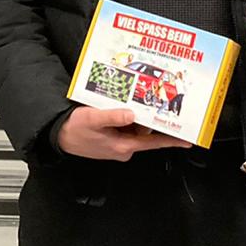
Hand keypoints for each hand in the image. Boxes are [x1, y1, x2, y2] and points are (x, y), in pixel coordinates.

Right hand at [56, 106, 191, 159]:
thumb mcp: (92, 119)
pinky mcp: (113, 138)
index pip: (153, 143)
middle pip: (145, 131)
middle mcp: (124, 147)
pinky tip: (120, 106)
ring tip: (130, 98)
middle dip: (148, 116)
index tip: (187, 140)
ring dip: (135, 114)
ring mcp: (118, 143)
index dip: (171, 140)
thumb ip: (113, 116)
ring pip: (135, 127)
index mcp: (123, 145)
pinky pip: (126, 126)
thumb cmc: (75, 130)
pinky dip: (126, 116)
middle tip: (152, 99)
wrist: (59, 136)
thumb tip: (132, 114)